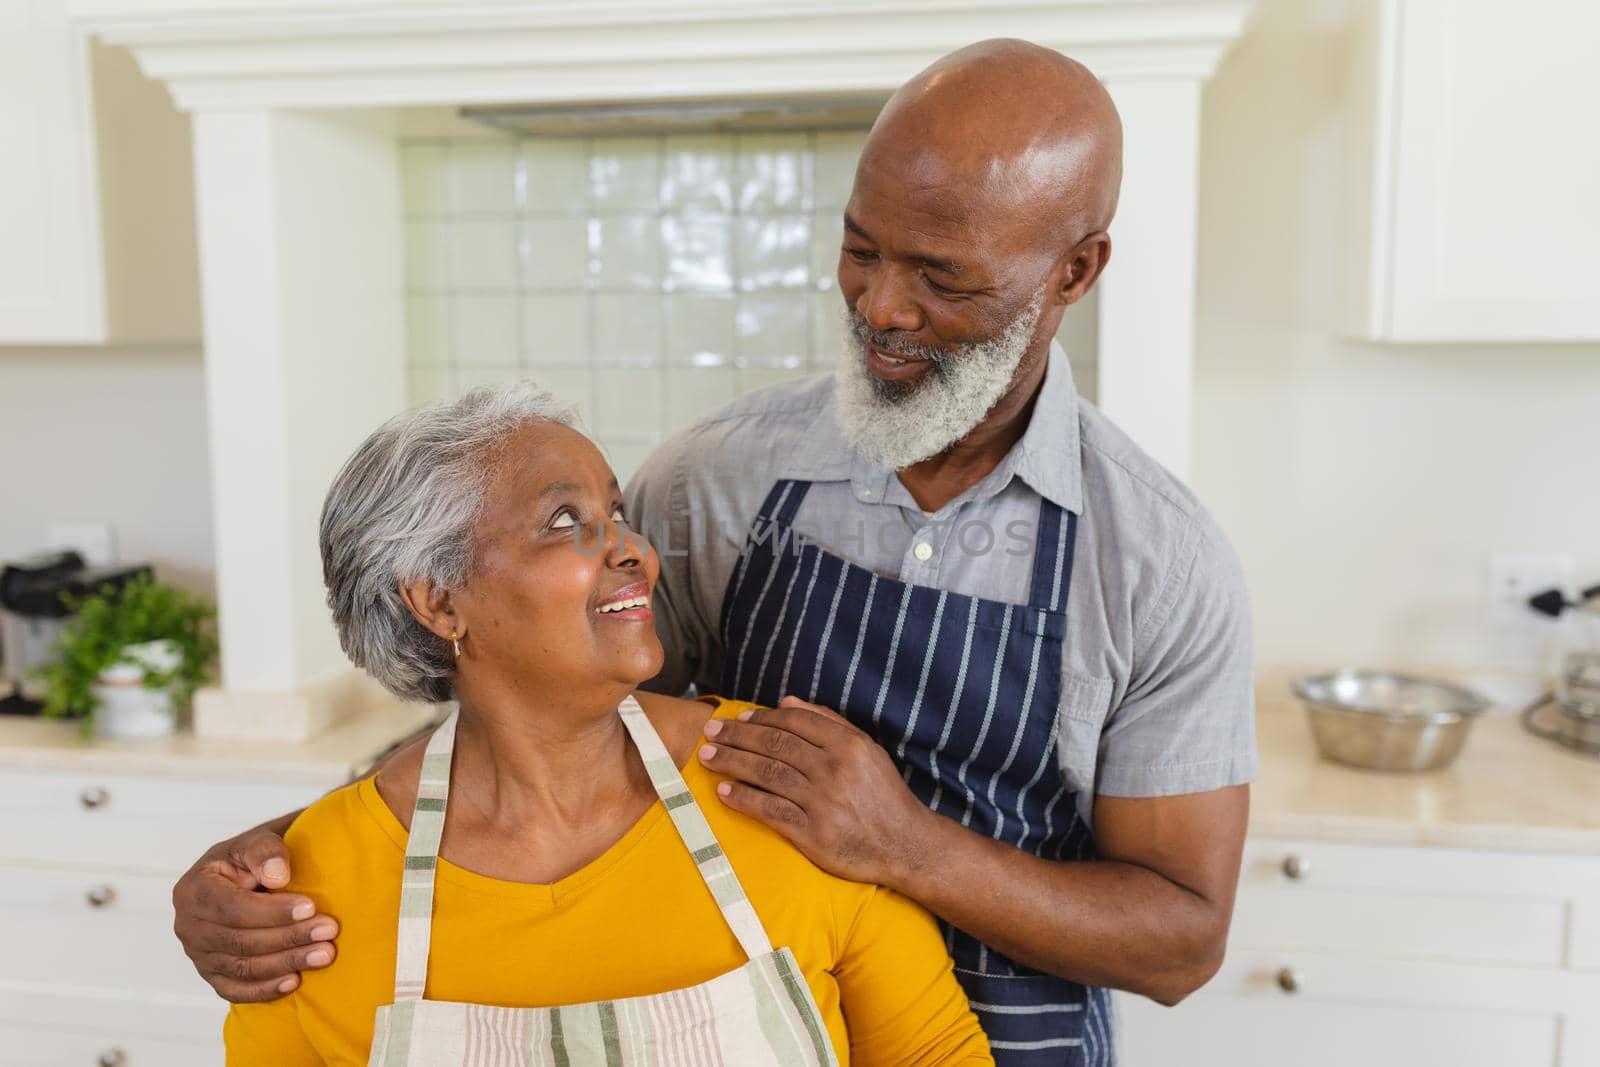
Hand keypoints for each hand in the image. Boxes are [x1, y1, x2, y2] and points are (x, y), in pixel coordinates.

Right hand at [171, 826, 338, 1002]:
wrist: (251, 877)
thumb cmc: (254, 859)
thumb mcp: (258, 842)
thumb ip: (266, 851)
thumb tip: (278, 875)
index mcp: (193, 890)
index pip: (232, 908)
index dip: (272, 911)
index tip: (310, 907)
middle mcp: (188, 926)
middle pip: (239, 941)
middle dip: (288, 937)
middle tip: (328, 932)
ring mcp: (198, 955)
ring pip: (241, 968)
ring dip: (285, 963)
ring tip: (324, 954)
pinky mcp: (212, 975)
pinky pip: (235, 990)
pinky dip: (264, 989)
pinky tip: (294, 982)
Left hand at [698, 696, 933, 885]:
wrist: (906, 845)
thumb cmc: (883, 795)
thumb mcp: (867, 750)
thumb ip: (829, 723)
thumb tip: (787, 703)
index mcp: (848, 745)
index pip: (793, 722)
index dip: (760, 718)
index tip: (736, 718)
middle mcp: (834, 770)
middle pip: (774, 745)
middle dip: (736, 736)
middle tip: (710, 732)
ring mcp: (822, 802)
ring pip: (766, 773)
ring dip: (731, 763)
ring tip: (707, 757)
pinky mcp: (813, 833)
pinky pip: (769, 810)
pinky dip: (743, 798)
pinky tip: (723, 791)